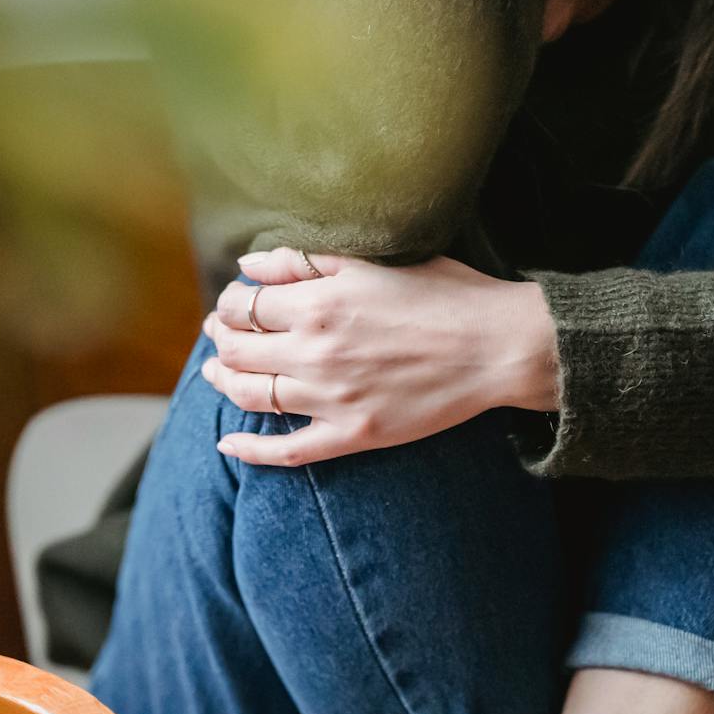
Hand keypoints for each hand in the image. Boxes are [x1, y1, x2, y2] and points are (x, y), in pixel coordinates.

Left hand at [198, 246, 559, 465]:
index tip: (234, 303)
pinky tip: (228, 446)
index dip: (229, 303)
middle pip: (237, 350)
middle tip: (218, 333)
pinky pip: (287, 451)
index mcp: (317, 304)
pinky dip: (250, 452)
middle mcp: (315, 352)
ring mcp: (331, 399)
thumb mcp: (372, 261)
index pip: (242, 306)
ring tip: (216, 372)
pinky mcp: (353, 436)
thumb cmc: (442, 293)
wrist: (497, 347)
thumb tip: (248, 267)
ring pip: (251, 396)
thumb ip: (304, 261)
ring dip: (223, 382)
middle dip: (220, 339)